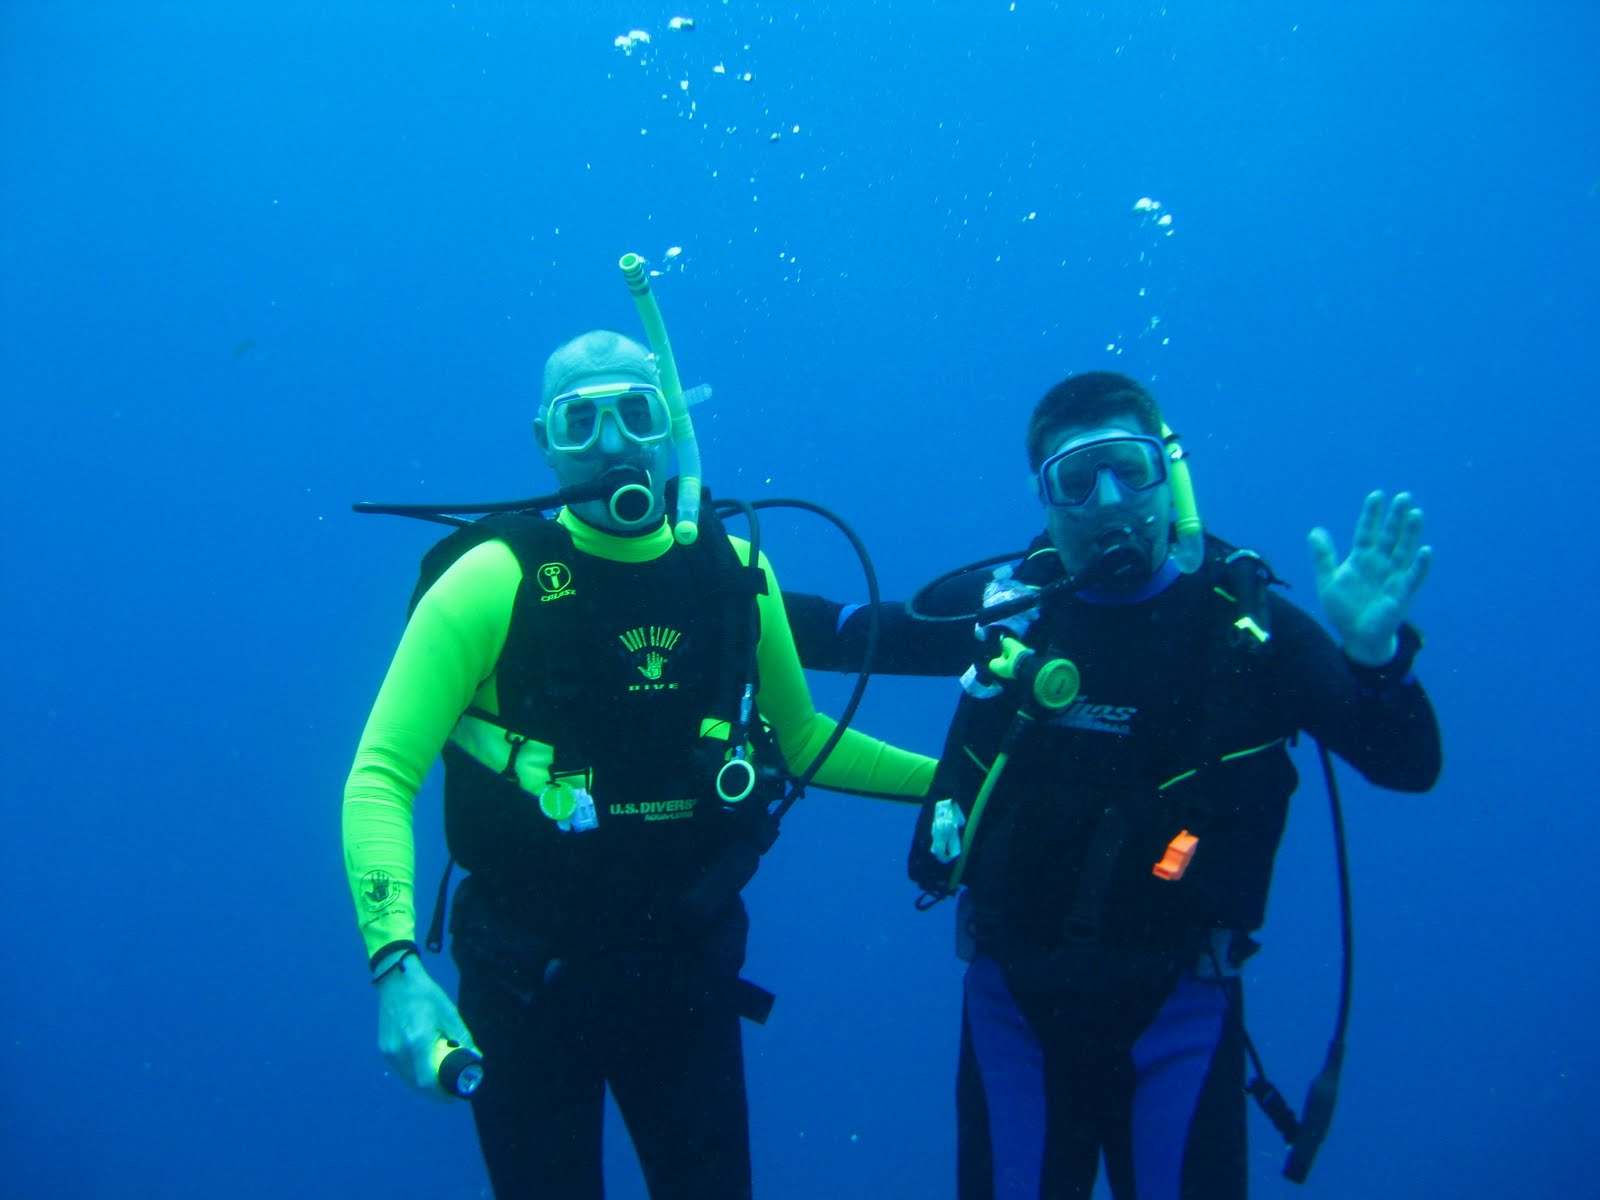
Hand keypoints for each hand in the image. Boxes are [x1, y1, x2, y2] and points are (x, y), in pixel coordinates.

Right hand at [376, 954, 476, 1101]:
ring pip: (408, 1079)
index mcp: (417, 1040)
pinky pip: (401, 1070)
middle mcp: (399, 1050)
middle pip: (417, 1084)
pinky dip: (414, 1074)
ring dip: (424, 1085)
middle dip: (434, 1093)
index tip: (453, 1097)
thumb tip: (476, 1058)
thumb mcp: (450, 1014)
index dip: (441, 1094)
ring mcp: (389, 1051)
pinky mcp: (384, 1049)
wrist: (397, 981)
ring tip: (440, 1082)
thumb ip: (463, 1038)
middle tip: (449, 1092)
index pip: (427, 1080)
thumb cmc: (426, 995)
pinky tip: (425, 1069)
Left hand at [1307, 490, 1431, 665]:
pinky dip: (1420, 564)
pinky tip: (1425, 550)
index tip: (1377, 495)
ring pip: (1404, 550)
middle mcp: (1380, 563)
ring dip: (1411, 533)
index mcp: (1361, 559)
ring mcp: (1393, 576)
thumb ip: (1323, 557)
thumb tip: (1315, 531)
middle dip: (1396, 518)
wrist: (1356, 636)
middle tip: (1404, 497)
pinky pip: (1414, 576)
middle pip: (1390, 536)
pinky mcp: (1403, 593)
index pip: (1367, 531)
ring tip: (1416, 513)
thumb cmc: (1344, 608)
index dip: (1371, 515)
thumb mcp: (1328, 580)